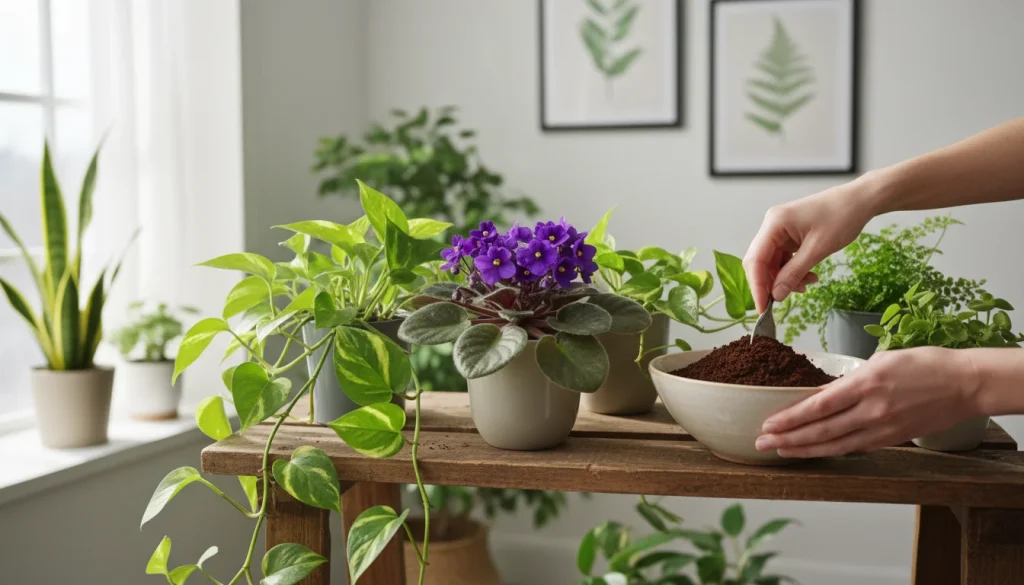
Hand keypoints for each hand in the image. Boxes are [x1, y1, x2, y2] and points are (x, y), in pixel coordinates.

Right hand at [743, 181, 877, 311]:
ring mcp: (780, 230)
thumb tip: (776, 295)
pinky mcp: (789, 235)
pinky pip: (783, 258)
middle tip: (782, 301)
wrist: (860, 200)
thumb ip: (794, 273)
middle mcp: (772, 225)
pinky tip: (808, 277)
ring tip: (805, 286)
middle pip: (760, 262)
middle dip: (771, 283)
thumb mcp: (818, 249)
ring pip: (772, 262)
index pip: (755, 260)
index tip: (763, 308)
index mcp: (774, 223)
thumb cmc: (842, 216)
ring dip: (785, 278)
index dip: (757, 286)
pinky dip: (793, 270)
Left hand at [754, 347, 978, 457]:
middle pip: (821, 431)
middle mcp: (871, 409)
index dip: (790, 418)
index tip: (768, 424)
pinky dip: (830, 451)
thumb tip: (824, 392)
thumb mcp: (880, 360)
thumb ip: (850, 380)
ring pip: (835, 445)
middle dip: (787, 439)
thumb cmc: (924, 364)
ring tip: (780, 452)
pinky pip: (854, 447)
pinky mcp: (891, 439)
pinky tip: (813, 451)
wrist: (964, 384)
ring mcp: (882, 427)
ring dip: (804, 450)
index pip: (818, 406)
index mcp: (866, 383)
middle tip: (762, 444)